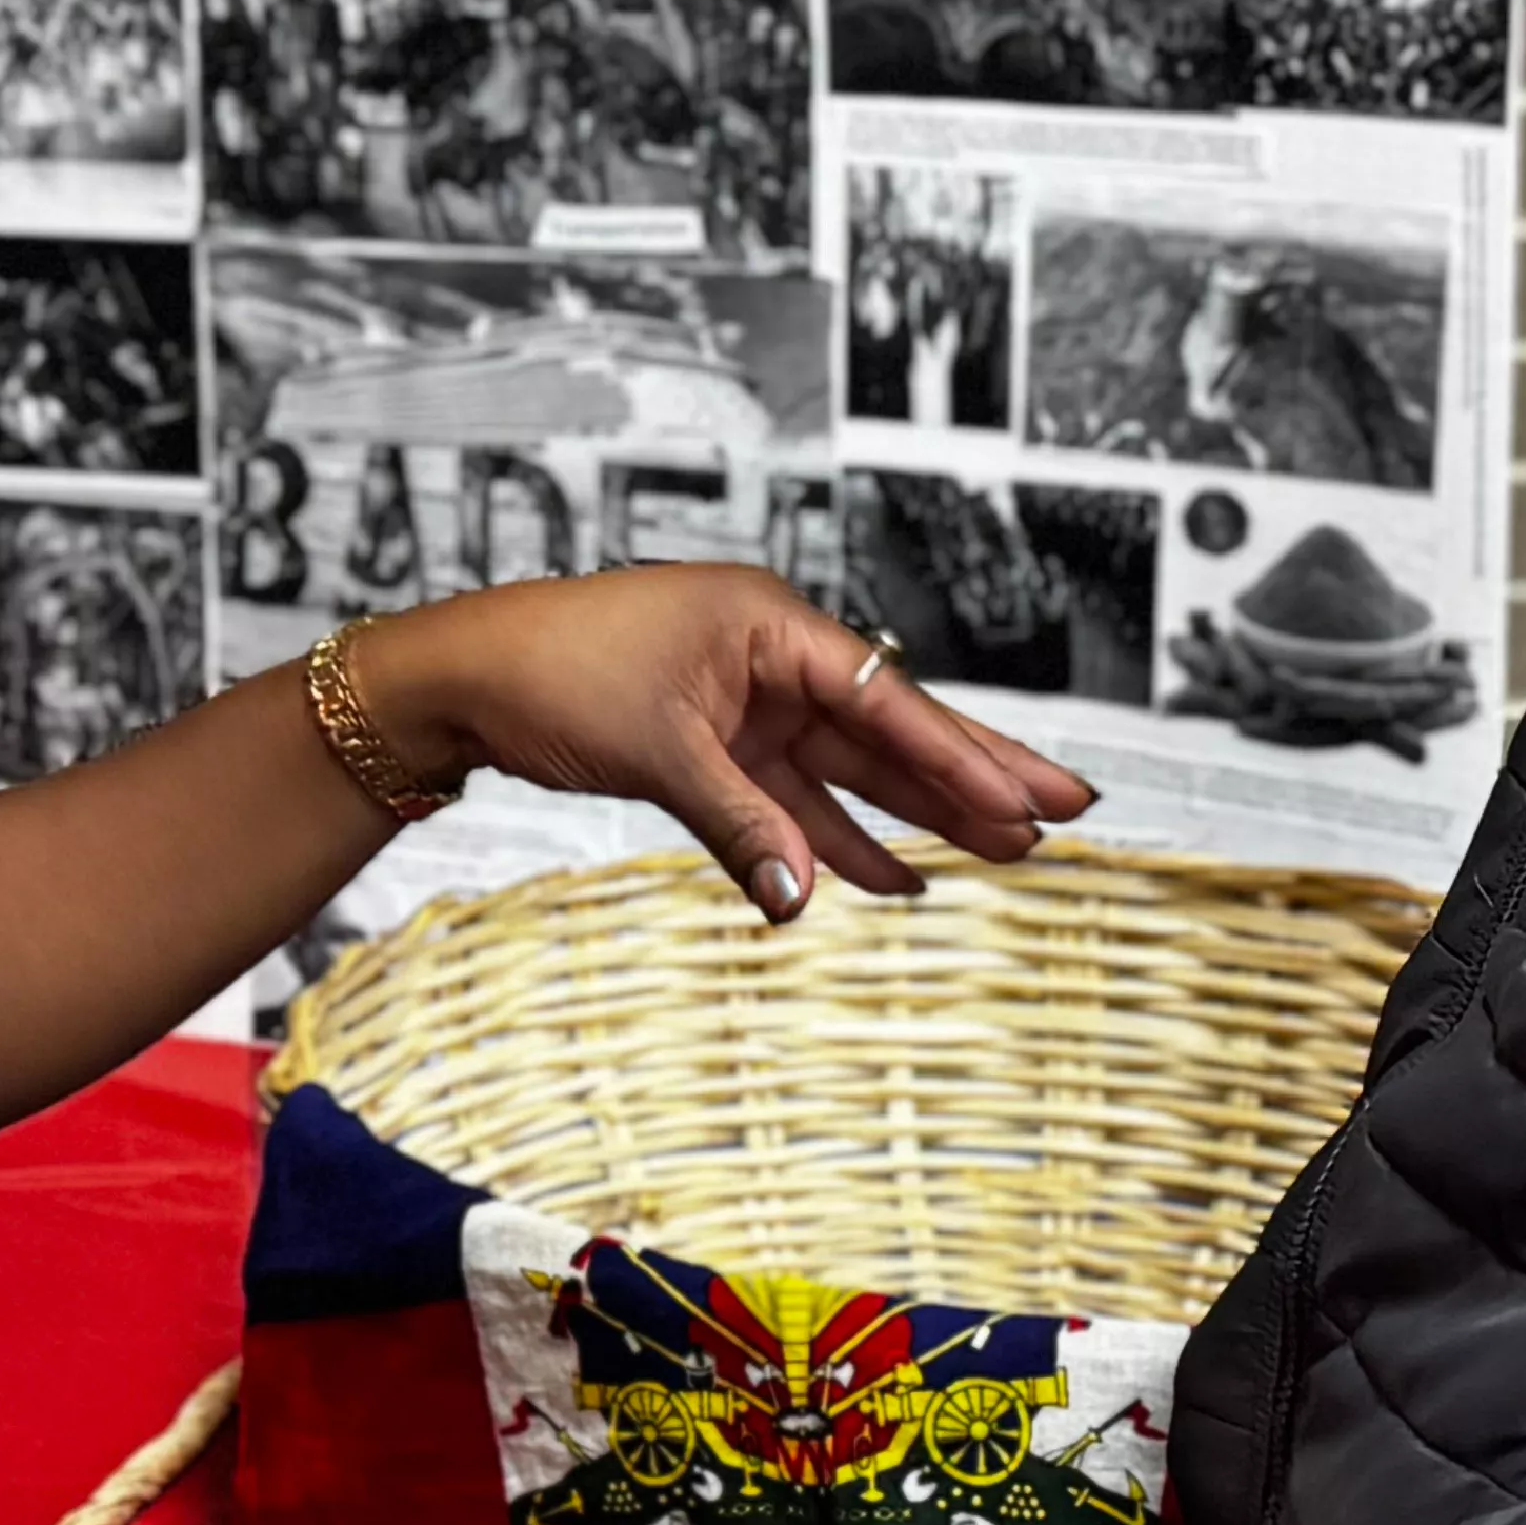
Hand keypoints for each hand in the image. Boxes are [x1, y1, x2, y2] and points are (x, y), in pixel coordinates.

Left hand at [359, 569, 1094, 919]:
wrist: (460, 676)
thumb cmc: (549, 672)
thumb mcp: (657, 751)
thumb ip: (740, 826)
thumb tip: (801, 900)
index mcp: (769, 624)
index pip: (887, 697)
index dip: (964, 756)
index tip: (1034, 795)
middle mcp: (769, 657)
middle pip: (891, 726)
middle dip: (975, 775)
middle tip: (1065, 812)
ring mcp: (744, 704)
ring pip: (850, 767)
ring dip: (918, 814)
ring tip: (1003, 853)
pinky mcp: (713, 746)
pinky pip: (793, 798)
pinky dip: (835, 838)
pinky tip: (892, 878)